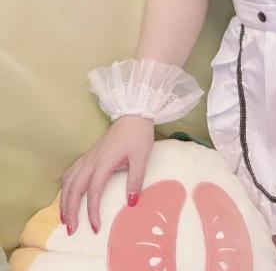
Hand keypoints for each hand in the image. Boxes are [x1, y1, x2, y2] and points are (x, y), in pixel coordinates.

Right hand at [60, 115, 153, 234]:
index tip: (95, 227)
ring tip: (64, 217)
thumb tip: (131, 203)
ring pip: (69, 180)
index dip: (92, 211)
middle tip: (71, 230)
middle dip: (70, 210)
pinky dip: (66, 186)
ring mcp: (89, 156)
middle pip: (74, 188)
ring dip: (64, 199)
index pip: (93, 191)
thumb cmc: (138, 135)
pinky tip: (67, 194)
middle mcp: (92, 160)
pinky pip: (71, 172)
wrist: (134, 113)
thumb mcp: (142, 157)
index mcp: (104, 162)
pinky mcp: (90, 154)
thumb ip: (136, 180)